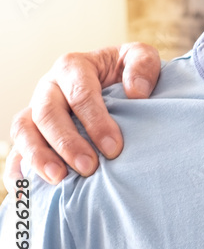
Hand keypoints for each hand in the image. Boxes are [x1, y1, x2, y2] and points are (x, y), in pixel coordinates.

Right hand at [6, 43, 160, 189]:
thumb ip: (143, 65)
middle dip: (67, 143)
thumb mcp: (141, 57)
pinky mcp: (31, 132)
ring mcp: (35, 109)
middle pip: (47, 113)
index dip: (95, 121)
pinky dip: (17, 170)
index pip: (80, 93)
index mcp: (73, 67)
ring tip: (59, 179)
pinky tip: (25, 191)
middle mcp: (49, 87)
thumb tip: (136, 91)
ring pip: (24, 131)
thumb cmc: (127, 71)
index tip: (114, 147)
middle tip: (89, 167)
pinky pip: (16, 149)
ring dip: (38, 156)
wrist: (115, 79)